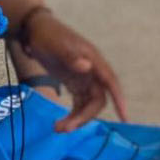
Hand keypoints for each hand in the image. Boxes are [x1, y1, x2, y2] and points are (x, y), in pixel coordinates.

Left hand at [20, 12, 126, 129]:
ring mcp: (84, 79)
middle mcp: (92, 71)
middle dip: (85, 117)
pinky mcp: (75, 84)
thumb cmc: (47, 35)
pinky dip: (72, 115)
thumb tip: (87, 67)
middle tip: (64, 128)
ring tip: (58, 128)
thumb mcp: (56, 45)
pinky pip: (79, 104)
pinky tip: (60, 123)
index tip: (124, 118)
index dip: (119, 100)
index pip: (110, 82)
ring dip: (77, 119)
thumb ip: (70, 56)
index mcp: (93, 60)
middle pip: (97, 100)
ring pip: (88, 105)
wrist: (35, 31)